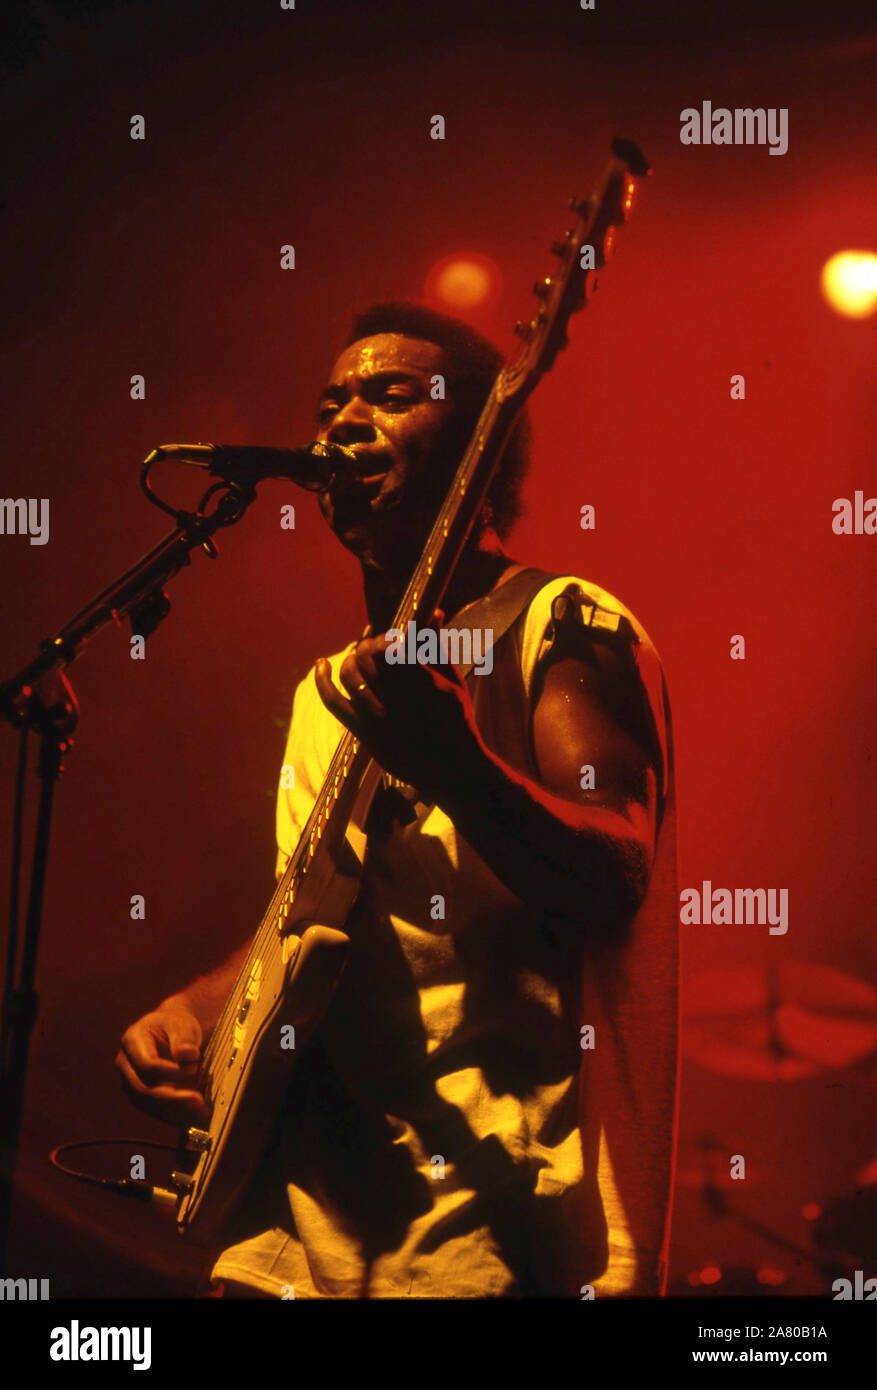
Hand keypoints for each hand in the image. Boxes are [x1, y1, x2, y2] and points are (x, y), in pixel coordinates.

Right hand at [115, 1000, 208, 1126]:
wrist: (172, 1033)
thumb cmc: (177, 1026)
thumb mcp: (183, 1024)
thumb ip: (184, 1038)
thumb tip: (185, 1055)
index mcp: (132, 1040)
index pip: (146, 1064)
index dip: (169, 1071)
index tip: (193, 1069)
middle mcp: (125, 1063)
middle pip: (143, 1088)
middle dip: (172, 1097)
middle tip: (198, 1100)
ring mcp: (129, 1081)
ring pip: (146, 1103)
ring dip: (173, 1111)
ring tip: (200, 1112)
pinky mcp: (139, 1095)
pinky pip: (153, 1110)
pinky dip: (173, 1115)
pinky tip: (193, 1116)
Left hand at [314, 611, 485, 800]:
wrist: (453, 770)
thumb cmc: (457, 721)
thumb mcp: (454, 682)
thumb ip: (438, 648)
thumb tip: (434, 612)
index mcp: (422, 682)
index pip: (393, 645)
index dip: (391, 637)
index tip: (395, 637)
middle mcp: (397, 699)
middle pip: (368, 656)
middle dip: (371, 645)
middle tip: (378, 645)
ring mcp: (378, 718)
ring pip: (350, 674)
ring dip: (353, 658)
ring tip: (360, 655)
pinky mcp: (364, 733)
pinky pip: (334, 702)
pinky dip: (323, 680)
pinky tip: (321, 664)